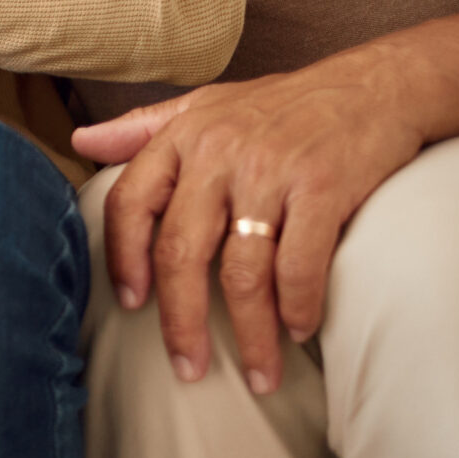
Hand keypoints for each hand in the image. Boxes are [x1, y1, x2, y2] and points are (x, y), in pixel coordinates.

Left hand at [78, 59, 423, 392]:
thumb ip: (142, 127)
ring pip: (243, 272)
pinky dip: (299, 308)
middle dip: (181, 320)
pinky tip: (300, 331)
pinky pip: (300, 266)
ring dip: (252, 333)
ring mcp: (271, 172)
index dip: (123, 258)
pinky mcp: (323, 189)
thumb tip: (81, 140)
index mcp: (183, 136)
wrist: (377, 84)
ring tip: (261, 373)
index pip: (131, 202)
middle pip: (181, 252)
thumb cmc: (285, 103)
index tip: (130, 303)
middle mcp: (219, 154)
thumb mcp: (206, 103)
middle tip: (189, 368)